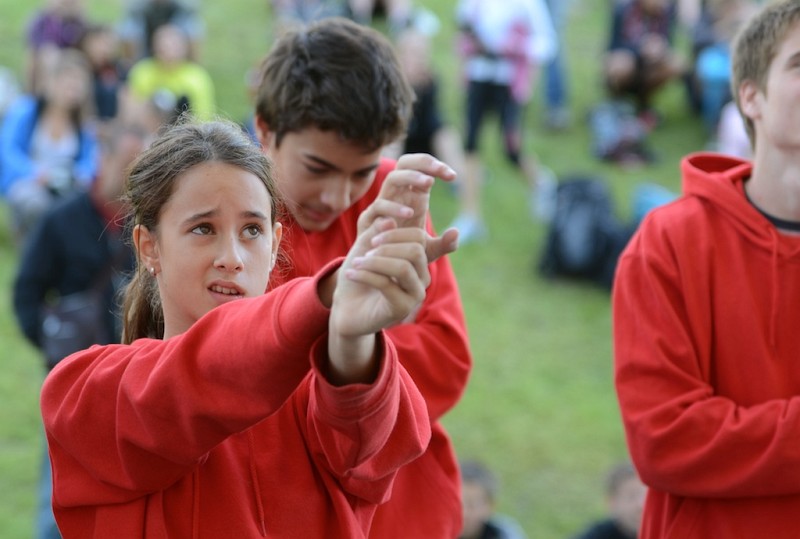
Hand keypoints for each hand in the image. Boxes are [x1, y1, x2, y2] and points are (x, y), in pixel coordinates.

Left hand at [325, 218, 428, 384]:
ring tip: (355, 263)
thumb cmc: (359, 276)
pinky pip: (386, 284)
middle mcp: (422, 277)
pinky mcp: (401, 309)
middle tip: (364, 252)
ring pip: (403, 268)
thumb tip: (390, 219)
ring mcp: (414, 295)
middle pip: (415, 251)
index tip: (373, 239)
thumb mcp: (364, 249)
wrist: (347, 309)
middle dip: (386, 247)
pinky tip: (350, 273)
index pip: (419, 237)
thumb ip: (376, 232)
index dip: (395, 232)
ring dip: (375, 262)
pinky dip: (365, 275)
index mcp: (417, 261)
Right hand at [357, 154, 458, 262]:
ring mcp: (381, 206)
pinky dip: (392, 207)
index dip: (436, 167)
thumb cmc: (403, 256)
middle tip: (439, 172)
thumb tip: (456, 232)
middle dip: (422, 163)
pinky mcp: (368, 220)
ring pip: (392, 179)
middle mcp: (396, 196)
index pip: (422, 170)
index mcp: (412, 197)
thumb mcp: (428, 251)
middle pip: (404, 164)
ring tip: (428, 184)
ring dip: (410, 177)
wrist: (378, 274)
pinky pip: (378, 207)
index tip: (453, 176)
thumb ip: (444, 244)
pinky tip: (410, 213)